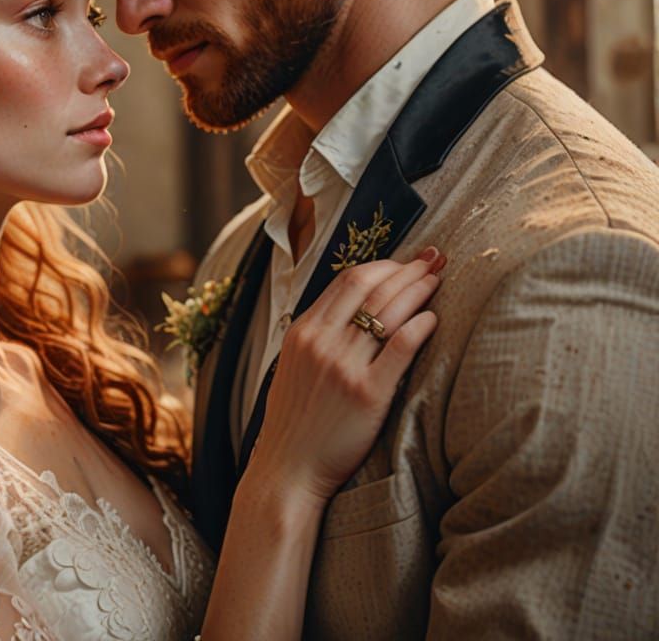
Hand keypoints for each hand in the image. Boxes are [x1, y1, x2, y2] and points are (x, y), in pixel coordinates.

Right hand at [249, 250, 441, 503]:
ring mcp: (343, 366)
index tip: (406, 261)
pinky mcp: (367, 393)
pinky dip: (419, 326)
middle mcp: (321, 341)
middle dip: (406, 268)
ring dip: (417, 289)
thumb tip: (352, 309)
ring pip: (388, 311)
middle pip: (370, 287)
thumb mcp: (294, 366)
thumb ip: (319, 335)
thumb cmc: (296, 421)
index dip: (383, 265)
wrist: (288, 469)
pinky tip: (434, 318)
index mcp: (303, 331)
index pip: (348, 281)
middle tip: (433, 258)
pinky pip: (399, 348)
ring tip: (438, 279)